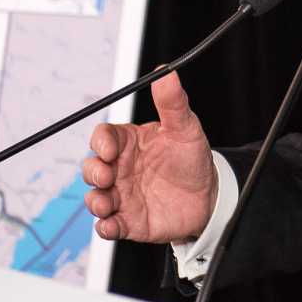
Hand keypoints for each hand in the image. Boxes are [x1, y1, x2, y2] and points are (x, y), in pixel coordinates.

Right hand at [81, 71, 216, 243]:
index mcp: (129, 143)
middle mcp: (120, 169)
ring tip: (105, 203)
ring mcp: (122, 196)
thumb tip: (166, 73)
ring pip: (95, 198)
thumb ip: (173, 102)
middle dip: (93, 171)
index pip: (103, 137)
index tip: (110, 148)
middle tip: (108, 175)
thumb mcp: (186, 128)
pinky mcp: (128, 221)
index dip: (101, 142)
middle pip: (92, 167)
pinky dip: (105, 227)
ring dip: (95, 201)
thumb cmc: (191, 159)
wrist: (209, 197)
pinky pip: (108, 226)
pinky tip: (110, 225)